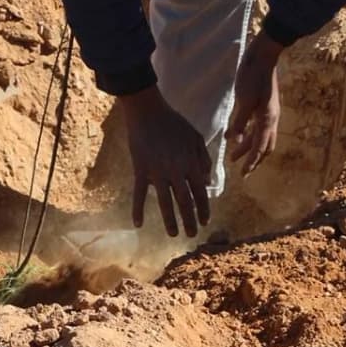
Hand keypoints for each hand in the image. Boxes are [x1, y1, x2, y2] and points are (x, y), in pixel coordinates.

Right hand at [117, 86, 212, 237]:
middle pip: (185, 201)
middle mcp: (176, 171)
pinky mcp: (141, 170)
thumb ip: (203, 159)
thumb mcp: (195, 137)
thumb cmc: (174, 122)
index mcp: (190, 163)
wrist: (148, 112)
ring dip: (170, 220)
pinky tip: (138, 224)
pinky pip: (139, 193)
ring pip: (165, 202)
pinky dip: (138, 209)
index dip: (203, 208)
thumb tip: (207, 181)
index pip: (200, 192)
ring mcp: (157, 172)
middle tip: (192, 235)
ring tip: (174, 234)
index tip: (205, 222)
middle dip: (190, 220)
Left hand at [227, 33, 285, 174]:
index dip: (252, 162)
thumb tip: (234, 141)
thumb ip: (239, 121)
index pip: (260, 147)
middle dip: (253, 159)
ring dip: (247, 146)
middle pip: (264, 145)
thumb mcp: (244, 99)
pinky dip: (246, 133)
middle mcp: (270, 118)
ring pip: (259, 135)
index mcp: (267, 119)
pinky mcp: (262, 104)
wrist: (263, 56)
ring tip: (233, 154)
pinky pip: (255, 125)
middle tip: (241, 170)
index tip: (243, 174)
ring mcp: (267, 111)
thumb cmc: (253, 76)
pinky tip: (232, 133)